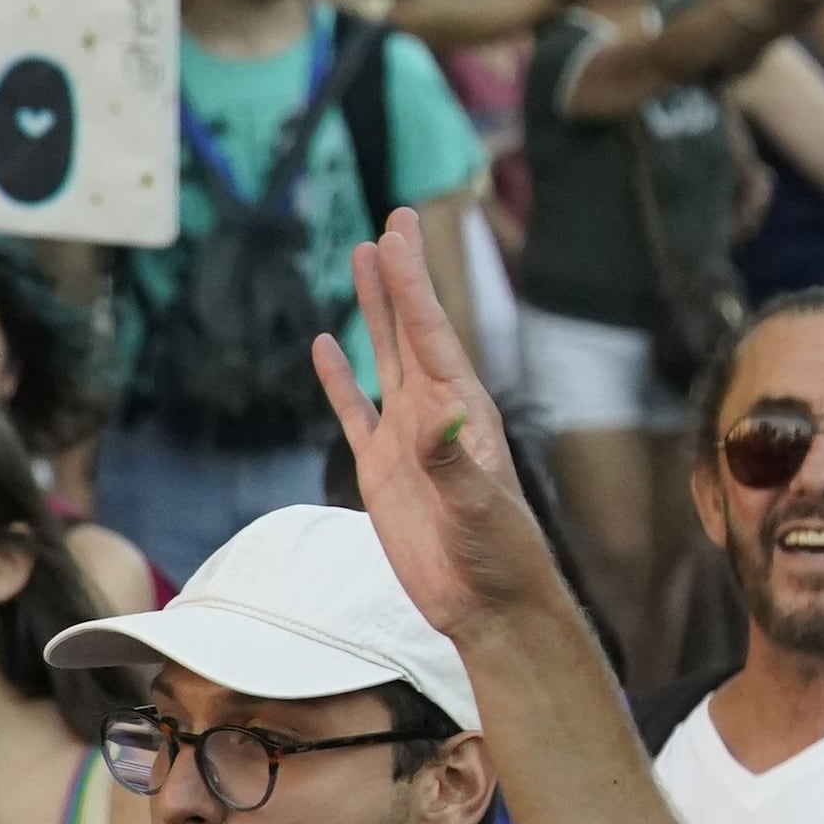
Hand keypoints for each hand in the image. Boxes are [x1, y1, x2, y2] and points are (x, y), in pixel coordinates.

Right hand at [323, 211, 561, 634]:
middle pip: (411, 328)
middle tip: (394, 219)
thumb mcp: (478, 508)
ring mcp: (407, 438)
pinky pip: (355, 411)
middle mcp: (436, 412)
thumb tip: (441, 419)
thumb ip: (455, 464)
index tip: (397, 234)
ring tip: (363, 257)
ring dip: (374, 310)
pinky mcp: (382, 470)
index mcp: (462, 410)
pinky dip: (338, 378)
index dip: (412, 284)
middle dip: (400, 275)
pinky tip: (326, 344)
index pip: (431, 333)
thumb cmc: (497, 556)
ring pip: (384, 357)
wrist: (486, 605)